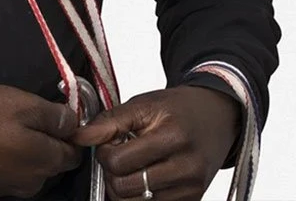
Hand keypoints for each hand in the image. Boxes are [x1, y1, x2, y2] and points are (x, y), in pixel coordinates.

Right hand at [0, 84, 83, 197]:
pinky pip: (16, 167)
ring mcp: (14, 186)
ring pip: (35, 163)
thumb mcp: (23, 105)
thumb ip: (54, 115)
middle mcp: (35, 181)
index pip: (75, 152)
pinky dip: (14, 153)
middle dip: (50, 137)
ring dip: (31, 145)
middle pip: (55, 159)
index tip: (58, 112)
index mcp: (46, 161)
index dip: (71, 131)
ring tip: (12, 122)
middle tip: (31, 111)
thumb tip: (74, 122)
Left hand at [70, 85, 240, 200]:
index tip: (108, 142)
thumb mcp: (144, 103)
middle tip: (117, 155)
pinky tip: (144, 175)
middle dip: (112, 173)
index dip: (104, 152)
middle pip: (125, 188)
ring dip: (124, 187)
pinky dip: (141, 196)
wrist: (216, 117)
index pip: (118, 162)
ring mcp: (191, 189)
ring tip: (131, 164)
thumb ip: (110, 121)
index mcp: (172, 137)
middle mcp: (186, 168)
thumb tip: (80, 137)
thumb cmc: (179, 109)